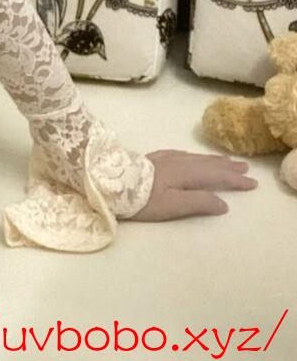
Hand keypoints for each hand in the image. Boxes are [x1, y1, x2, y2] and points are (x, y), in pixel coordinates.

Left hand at [129, 149, 257, 220]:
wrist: (109, 182)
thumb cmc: (141, 199)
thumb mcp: (172, 206)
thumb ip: (198, 203)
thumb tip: (223, 203)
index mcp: (185, 173)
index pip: (215, 176)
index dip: (234, 180)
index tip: (251, 183)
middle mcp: (177, 162)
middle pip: (207, 164)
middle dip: (227, 166)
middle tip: (245, 168)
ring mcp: (165, 158)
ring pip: (195, 157)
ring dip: (213, 160)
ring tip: (226, 162)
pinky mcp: (154, 159)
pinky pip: (183, 154)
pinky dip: (195, 156)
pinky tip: (193, 158)